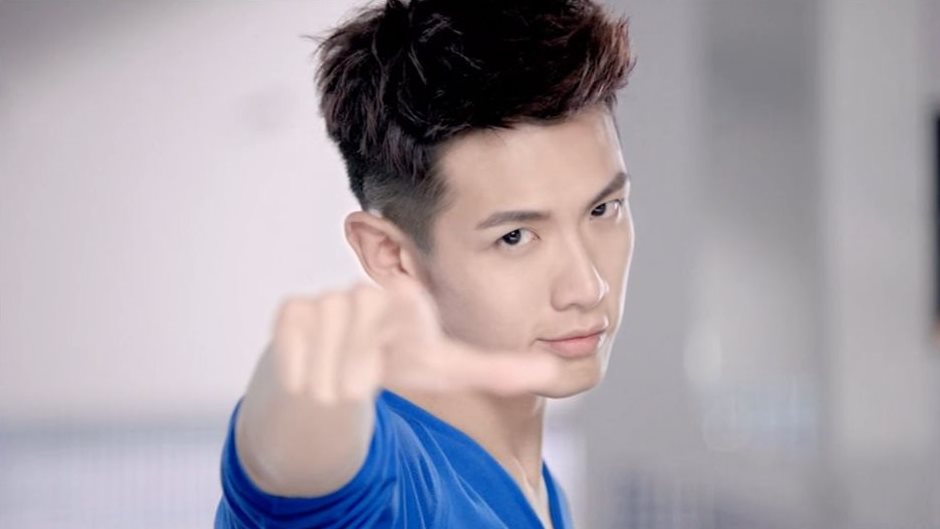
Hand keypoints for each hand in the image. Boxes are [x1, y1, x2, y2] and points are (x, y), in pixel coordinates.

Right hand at [267, 274, 559, 403]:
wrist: (334, 381)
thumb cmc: (394, 369)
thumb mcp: (444, 370)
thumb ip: (497, 371)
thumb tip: (555, 369)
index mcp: (405, 301)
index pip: (406, 298)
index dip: (404, 326)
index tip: (403, 343)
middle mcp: (366, 294)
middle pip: (362, 312)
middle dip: (361, 360)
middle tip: (364, 375)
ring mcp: (326, 302)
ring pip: (330, 333)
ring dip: (335, 370)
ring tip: (341, 374)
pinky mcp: (289, 313)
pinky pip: (295, 340)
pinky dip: (302, 367)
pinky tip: (311, 371)